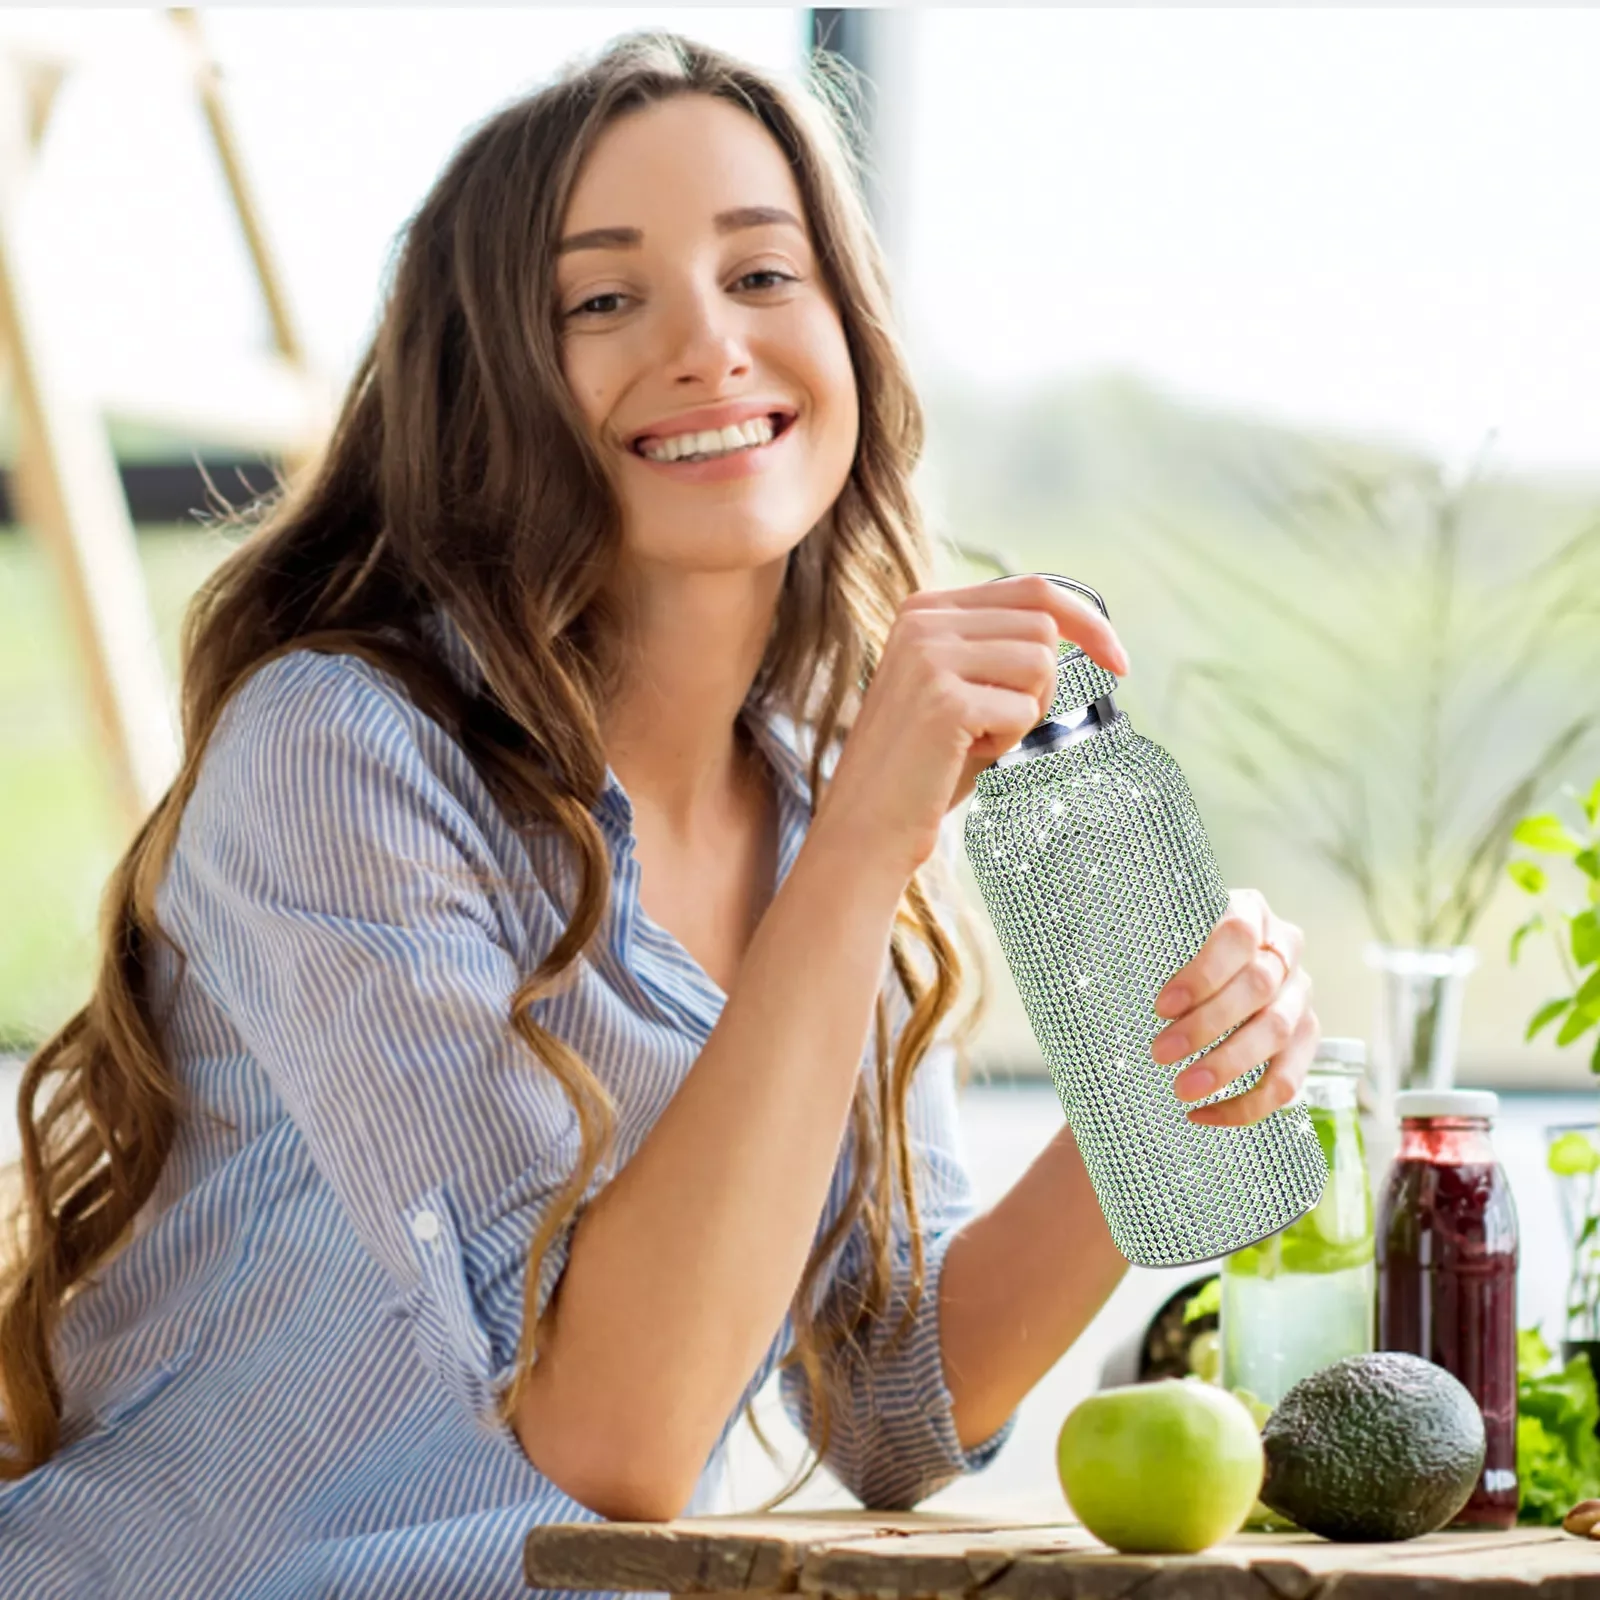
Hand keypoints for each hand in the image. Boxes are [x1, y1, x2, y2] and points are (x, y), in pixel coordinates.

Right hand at [814, 575, 1129, 880]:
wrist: (868, 825)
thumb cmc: (924, 766)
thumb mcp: (960, 687)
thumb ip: (1000, 648)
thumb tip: (1077, 628)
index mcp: (925, 609)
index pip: (1033, 589)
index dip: (1087, 621)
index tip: (1119, 661)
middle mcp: (922, 621)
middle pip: (1043, 627)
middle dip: (1044, 685)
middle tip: (1001, 725)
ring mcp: (929, 656)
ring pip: (1040, 664)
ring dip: (1025, 713)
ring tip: (976, 738)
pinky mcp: (943, 699)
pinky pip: (1024, 709)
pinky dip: (1008, 741)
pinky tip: (964, 755)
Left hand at [1150, 888, 1317, 1126]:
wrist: (1194, 986)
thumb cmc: (1165, 958)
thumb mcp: (1156, 941)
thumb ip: (1141, 947)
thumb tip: (1095, 970)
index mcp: (1249, 910)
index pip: (1238, 934)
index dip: (1203, 972)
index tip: (1161, 1006)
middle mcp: (1283, 949)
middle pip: (1258, 986)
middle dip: (1206, 1025)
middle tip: (1160, 1053)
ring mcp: (1300, 994)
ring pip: (1278, 1031)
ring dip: (1228, 1065)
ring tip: (1182, 1090)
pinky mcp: (1307, 1039)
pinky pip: (1288, 1079)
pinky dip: (1249, 1104)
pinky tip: (1205, 1115)